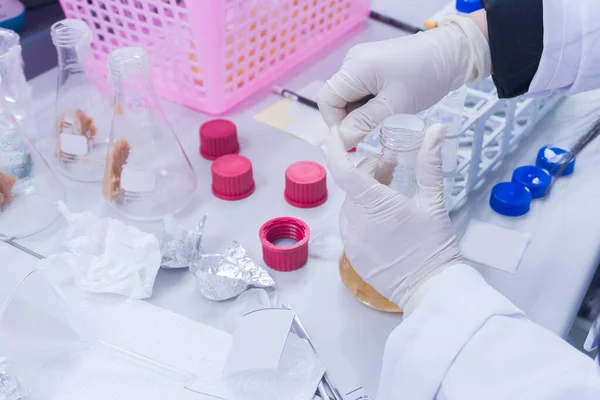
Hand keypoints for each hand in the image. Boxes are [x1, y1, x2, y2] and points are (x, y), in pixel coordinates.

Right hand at [318, 17, 489, 149]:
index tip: (354, 139)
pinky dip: (370, 103)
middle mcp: (352, 61)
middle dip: (352, 118)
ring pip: (349, 97)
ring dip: (362, 112)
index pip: (327, 101)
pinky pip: (361, 90)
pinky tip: (388, 106)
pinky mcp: (372, 64)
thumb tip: (340, 140)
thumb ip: (363, 123)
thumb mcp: (394, 106)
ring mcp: (362, 61)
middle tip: (376, 129)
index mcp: (354, 68)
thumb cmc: (426, 77)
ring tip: (387, 116)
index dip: (335, 123)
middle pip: (337, 99)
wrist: (451, 54)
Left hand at [322, 124, 462, 307]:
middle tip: (393, 172)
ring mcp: (350, 240)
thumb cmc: (434, 244)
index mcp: (373, 204)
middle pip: (352, 186)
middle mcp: (354, 221)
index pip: (343, 170)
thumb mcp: (433, 201)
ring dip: (365, 195)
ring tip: (391, 196)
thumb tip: (436, 128)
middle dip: (369, 174)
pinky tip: (384, 222)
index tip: (333, 133)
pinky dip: (364, 216)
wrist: (430, 288)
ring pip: (351, 205)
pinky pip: (352, 226)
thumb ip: (429, 163)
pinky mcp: (351, 255)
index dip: (334, 148)